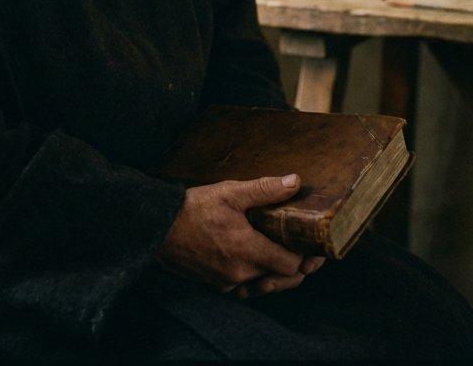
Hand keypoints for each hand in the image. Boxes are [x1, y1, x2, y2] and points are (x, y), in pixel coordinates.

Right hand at [155, 174, 325, 296]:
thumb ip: (264, 189)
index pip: (292, 265)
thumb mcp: (230, 192)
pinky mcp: (217, 286)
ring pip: (266, 287)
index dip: (307, 257)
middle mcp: (241, 273)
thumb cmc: (194, 208)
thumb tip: (295, 182)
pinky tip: (260, 265)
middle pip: (283, 280)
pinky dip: (259, 281)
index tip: (314, 245)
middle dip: (299, 268)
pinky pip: (248, 289)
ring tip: (287, 258)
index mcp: (248, 250)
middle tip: (307, 252)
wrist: (158, 228)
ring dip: (280, 276)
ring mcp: (228, 283)